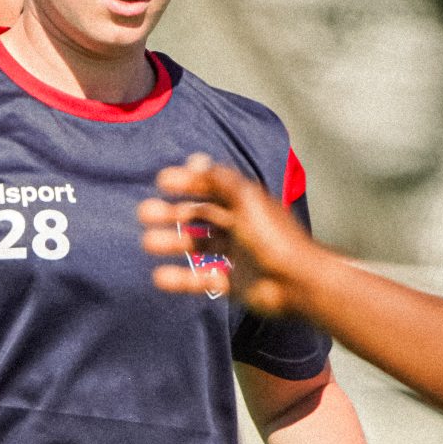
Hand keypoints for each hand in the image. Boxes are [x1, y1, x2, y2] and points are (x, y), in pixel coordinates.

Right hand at [138, 155, 314, 313]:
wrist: (298, 283)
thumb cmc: (274, 238)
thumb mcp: (246, 200)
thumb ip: (220, 180)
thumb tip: (195, 160)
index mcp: (246, 202)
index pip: (212, 187)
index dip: (188, 182)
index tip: (161, 182)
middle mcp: (240, 225)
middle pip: (201, 216)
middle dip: (172, 213)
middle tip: (144, 213)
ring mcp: (236, 254)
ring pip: (198, 245)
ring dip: (172, 243)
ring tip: (147, 243)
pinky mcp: (234, 281)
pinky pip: (202, 277)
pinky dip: (181, 278)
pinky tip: (160, 277)